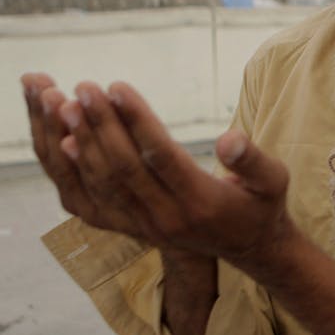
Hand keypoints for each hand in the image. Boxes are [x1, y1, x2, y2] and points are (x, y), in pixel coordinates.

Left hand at [21, 74, 293, 265]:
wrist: (249, 248)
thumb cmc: (261, 204)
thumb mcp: (274, 180)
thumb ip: (253, 159)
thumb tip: (228, 139)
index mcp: (201, 202)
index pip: (160, 156)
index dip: (137, 120)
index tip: (116, 86)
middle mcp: (167, 218)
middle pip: (124, 168)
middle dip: (100, 125)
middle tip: (81, 87)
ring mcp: (145, 226)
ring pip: (104, 182)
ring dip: (80, 140)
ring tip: (61, 103)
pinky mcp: (131, 227)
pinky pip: (95, 198)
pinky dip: (76, 168)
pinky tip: (61, 139)